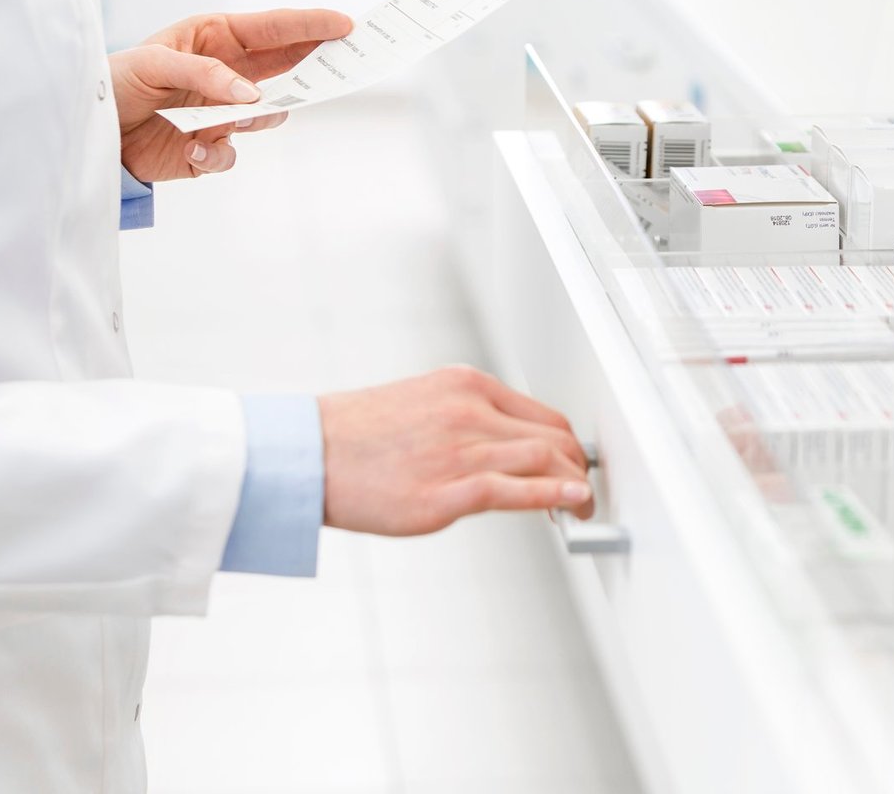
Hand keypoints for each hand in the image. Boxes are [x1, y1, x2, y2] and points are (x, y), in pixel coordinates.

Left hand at [112, 8, 353, 181]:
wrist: (89, 130)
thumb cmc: (115, 82)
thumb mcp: (153, 63)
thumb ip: (205, 74)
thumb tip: (251, 96)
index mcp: (215, 39)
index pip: (272, 30)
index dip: (311, 26)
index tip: (346, 25)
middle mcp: (227, 75)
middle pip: (285, 69)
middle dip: (314, 68)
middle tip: (343, 66)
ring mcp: (221, 113)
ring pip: (267, 116)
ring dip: (260, 118)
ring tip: (240, 119)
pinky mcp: (208, 149)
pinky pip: (229, 155)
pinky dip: (215, 155)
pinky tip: (190, 149)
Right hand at [318, 366, 594, 535]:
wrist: (307, 454)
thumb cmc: (358, 436)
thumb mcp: (423, 403)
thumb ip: (468, 418)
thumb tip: (510, 449)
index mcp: (465, 385)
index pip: (542, 415)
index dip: (568, 444)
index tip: (575, 465)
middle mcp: (468, 411)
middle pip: (551, 437)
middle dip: (578, 467)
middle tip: (586, 492)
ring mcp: (457, 451)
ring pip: (541, 460)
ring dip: (574, 485)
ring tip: (583, 508)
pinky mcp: (443, 492)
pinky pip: (514, 491)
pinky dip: (553, 496)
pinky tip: (571, 504)